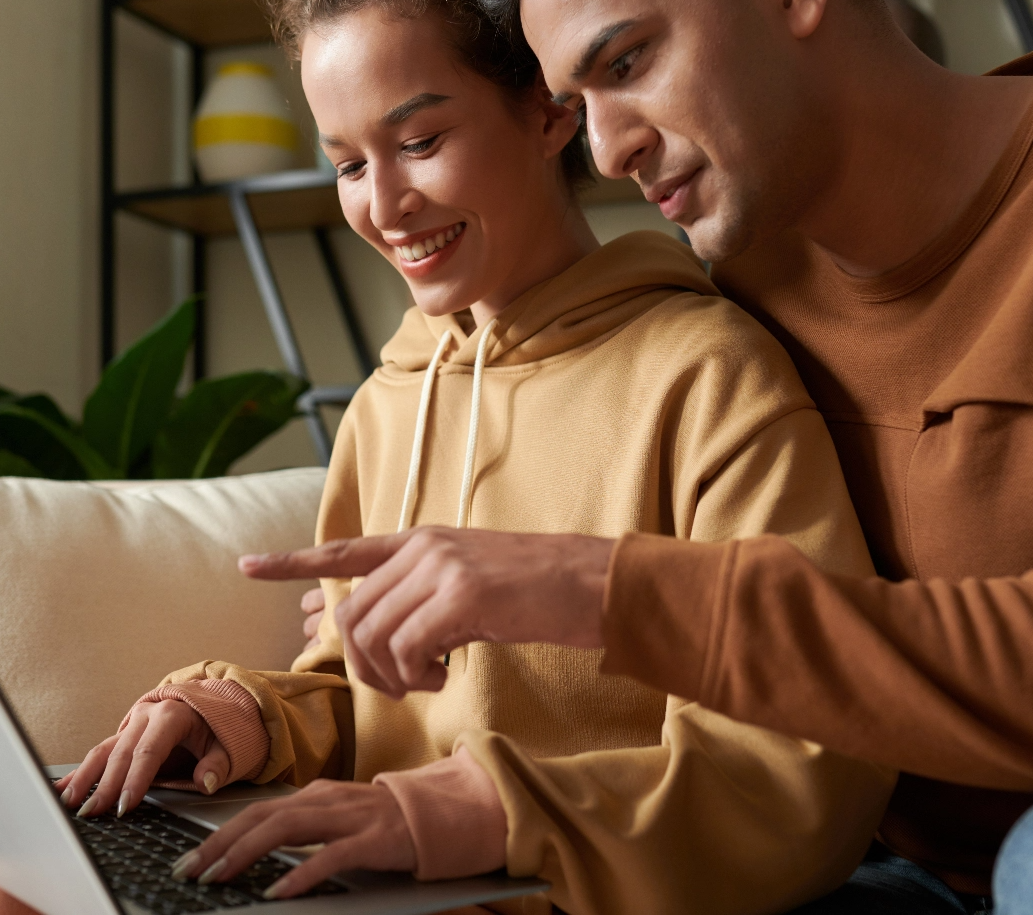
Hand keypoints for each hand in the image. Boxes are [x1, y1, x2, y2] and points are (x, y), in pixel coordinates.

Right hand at [57, 700, 227, 816]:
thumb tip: (207, 782)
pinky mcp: (123, 736)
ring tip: (70, 804)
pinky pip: (99, 753)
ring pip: (103, 751)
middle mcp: (147, 716)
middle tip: (93, 813)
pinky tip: (63, 788)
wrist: (210, 708)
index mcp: (173, 714)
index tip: (125, 805)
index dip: (136, 779)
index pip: (150, 750)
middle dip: (106, 785)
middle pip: (122, 753)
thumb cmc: (217, 729)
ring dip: (85, 779)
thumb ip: (218, 764)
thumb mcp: (227, 744)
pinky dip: (80, 772)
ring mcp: (132, 725)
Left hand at [170, 780, 413, 900]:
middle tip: (188, 871)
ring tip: (218, 876)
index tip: (189, 859)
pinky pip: (331, 856)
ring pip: (289, 828)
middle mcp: (328, 800)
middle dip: (221, 843)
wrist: (439, 813)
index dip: (220, 834)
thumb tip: (252, 850)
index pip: (258, 811)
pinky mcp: (373, 839)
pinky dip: (300, 874)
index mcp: (317, 795)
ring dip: (247, 852)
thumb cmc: (384, 822)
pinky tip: (277, 892)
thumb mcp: (338, 820)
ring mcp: (351, 817)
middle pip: (264, 816)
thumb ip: (303, 830)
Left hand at [241, 527, 612, 697]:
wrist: (591, 580)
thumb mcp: (471, 582)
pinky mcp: (462, 594)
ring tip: (428, 680)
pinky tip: (446, 674)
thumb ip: (423, 594)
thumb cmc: (537, 590)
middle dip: (363, 663)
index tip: (249, 566)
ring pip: (373, 635)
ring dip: (391, 675)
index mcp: (422, 541)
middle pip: (352, 615)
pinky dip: (417, 675)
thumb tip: (381, 631)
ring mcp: (441, 567)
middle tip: (403, 684)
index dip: (293, 562)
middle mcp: (424, 548)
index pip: (345, 551)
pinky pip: (407, 648)